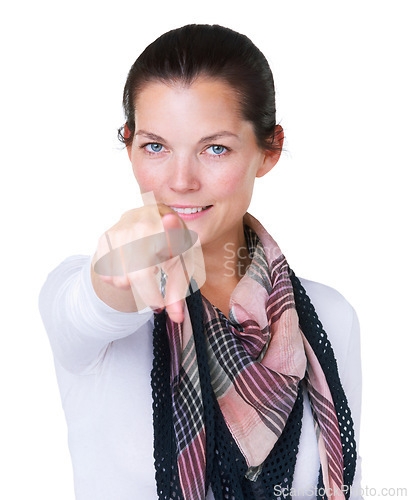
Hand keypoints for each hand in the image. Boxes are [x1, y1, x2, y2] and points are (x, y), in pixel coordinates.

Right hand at [91, 203, 195, 322]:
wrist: (153, 219)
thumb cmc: (171, 247)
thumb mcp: (182, 267)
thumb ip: (178, 293)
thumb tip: (176, 319)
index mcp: (170, 229)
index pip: (171, 228)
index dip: (171, 227)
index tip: (170, 221)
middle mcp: (144, 225)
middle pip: (139, 276)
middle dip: (146, 291)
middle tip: (154, 277)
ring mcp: (121, 230)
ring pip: (119, 279)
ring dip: (130, 283)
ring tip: (141, 268)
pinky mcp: (105, 238)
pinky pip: (106, 275)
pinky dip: (116, 278)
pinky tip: (128, 265)